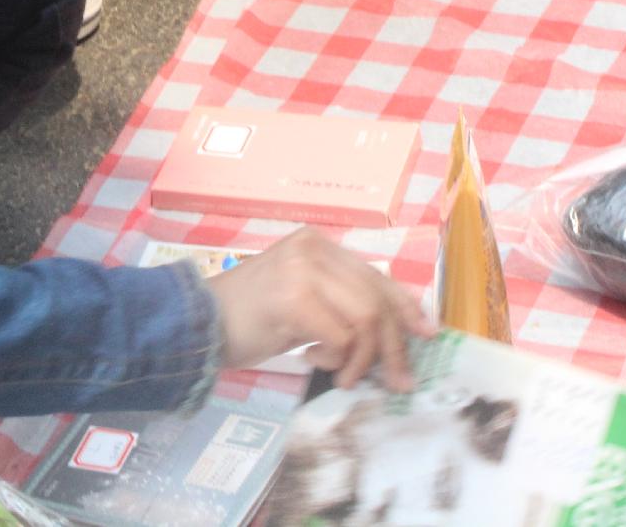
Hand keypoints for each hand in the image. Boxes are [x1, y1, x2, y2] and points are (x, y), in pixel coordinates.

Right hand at [204, 228, 435, 390]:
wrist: (197, 323)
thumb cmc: (247, 317)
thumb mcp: (303, 301)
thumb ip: (341, 305)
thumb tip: (395, 332)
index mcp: (317, 244)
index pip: (376, 275)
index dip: (407, 306)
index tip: (428, 333)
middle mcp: (313, 249)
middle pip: (376, 300)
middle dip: (392, 346)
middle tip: (397, 381)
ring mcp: (302, 270)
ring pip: (365, 318)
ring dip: (361, 359)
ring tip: (343, 376)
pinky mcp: (293, 297)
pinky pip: (340, 337)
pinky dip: (335, 358)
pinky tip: (312, 360)